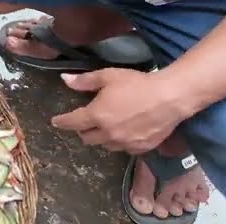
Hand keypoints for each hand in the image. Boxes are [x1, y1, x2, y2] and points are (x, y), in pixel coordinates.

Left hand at [50, 69, 191, 154]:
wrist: (169, 98)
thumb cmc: (137, 84)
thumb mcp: (108, 76)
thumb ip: (85, 81)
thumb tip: (64, 79)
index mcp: (96, 115)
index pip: (72, 122)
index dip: (62, 122)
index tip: (56, 122)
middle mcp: (108, 133)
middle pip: (86, 137)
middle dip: (82, 129)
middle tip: (85, 120)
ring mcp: (124, 144)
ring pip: (104, 145)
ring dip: (101, 137)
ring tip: (106, 126)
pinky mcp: (140, 149)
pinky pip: (123, 149)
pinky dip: (119, 142)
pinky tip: (124, 132)